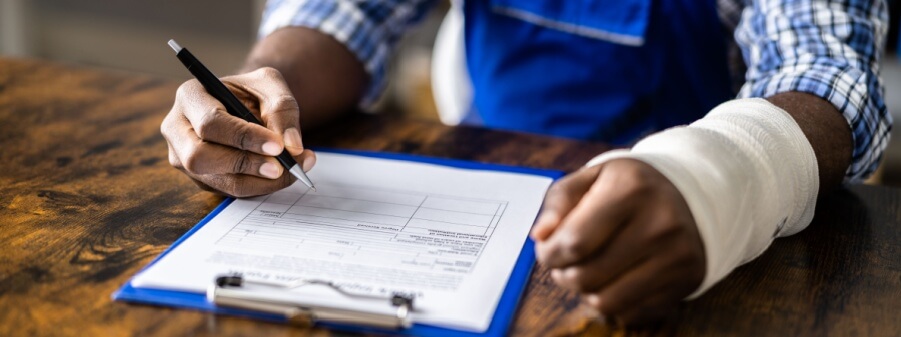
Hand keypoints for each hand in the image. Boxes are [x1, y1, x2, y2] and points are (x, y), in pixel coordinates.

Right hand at [161, 67, 315, 196]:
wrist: (250, 106)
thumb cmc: (255, 92)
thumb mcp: (271, 87)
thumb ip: (283, 109)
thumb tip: (291, 145)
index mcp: (190, 96)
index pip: (210, 122)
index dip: (244, 137)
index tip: (278, 146)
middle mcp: (178, 129)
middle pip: (199, 158)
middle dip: (245, 164)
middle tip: (281, 166)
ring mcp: (185, 158)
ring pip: (218, 181)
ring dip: (259, 181)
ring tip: (292, 169)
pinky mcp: (201, 178)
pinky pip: (230, 191)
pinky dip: (260, 186)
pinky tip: (282, 174)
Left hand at [531, 159, 704, 325]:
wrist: (692, 194)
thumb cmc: (629, 187)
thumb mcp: (593, 177)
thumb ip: (559, 202)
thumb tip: (540, 236)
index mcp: (632, 189)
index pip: (575, 242)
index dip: (549, 253)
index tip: (547, 249)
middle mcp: (660, 224)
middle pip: (587, 276)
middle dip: (563, 274)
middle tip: (564, 262)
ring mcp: (677, 256)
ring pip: (606, 301)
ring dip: (585, 292)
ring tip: (585, 271)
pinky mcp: (686, 281)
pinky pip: (631, 312)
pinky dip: (612, 302)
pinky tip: (614, 279)